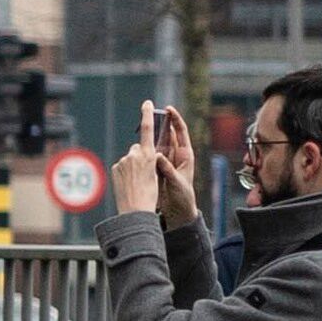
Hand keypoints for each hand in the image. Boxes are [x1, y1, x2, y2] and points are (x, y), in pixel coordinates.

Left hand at [111, 103, 160, 216]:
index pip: (147, 130)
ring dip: (132, 166)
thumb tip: (135, 153)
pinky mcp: (115, 167)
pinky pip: (122, 166)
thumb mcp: (154, 174)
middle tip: (144, 174)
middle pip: (138, 149)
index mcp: (149, 156)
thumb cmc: (150, 194)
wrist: (135, 209)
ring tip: (136, 182)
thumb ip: (146, 160)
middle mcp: (135, 155)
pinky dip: (125, 172)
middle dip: (141, 157)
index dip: (147, 115)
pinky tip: (128, 184)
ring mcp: (123, 160)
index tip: (147, 103)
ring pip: (129, 159)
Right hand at [153, 102, 197, 224]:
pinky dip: (143, 149)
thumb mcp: (177, 183)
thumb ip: (168, 169)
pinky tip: (136, 146)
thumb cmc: (183, 197)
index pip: (181, 132)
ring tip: (141, 127)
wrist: (179, 211)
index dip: (175, 119)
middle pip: (167, 134)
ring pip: (156, 143)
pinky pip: (148, 155)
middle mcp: (175, 156)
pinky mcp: (155, 168)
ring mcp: (165, 161)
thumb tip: (158, 155)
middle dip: (159, 123)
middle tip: (150, 113)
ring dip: (149, 135)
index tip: (168, 109)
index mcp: (185, 156)